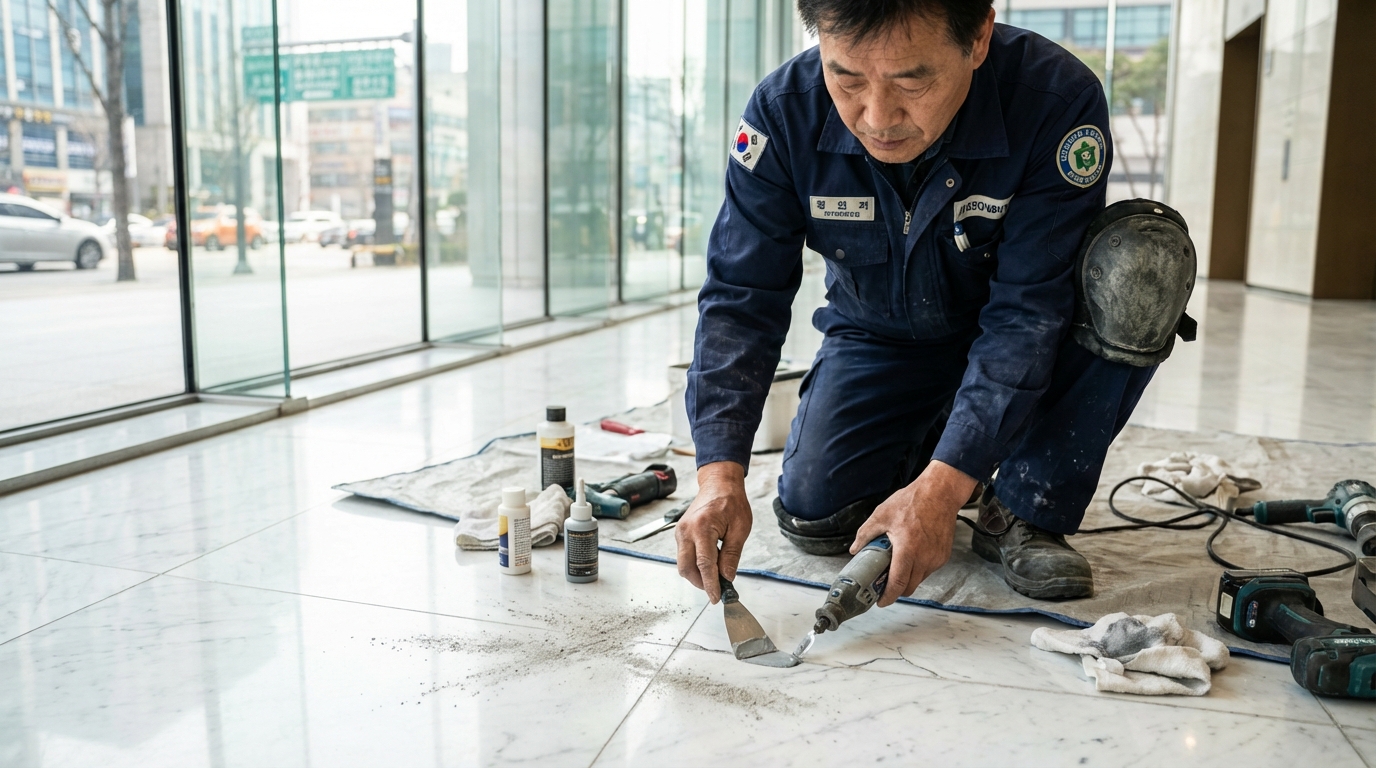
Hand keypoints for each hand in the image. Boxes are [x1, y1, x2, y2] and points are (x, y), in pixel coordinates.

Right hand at [675, 461, 751, 603]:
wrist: (718, 483)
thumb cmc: (732, 502)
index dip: (711, 584)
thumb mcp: (740, 528)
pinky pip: (684, 556)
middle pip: (687, 568)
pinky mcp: (680, 534)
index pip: (705, 564)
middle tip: (717, 589)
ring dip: (697, 575)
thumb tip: (727, 577)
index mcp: (703, 528)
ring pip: (683, 564)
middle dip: (701, 583)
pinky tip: (709, 566)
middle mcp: (686, 531)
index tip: (717, 598)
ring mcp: (680, 532)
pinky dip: (695, 565)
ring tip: (715, 577)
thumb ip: (732, 555)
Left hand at [851, 460, 977, 606]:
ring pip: (919, 579)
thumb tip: (855, 549)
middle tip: (884, 583)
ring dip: (908, 578)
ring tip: (897, 564)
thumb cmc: (912, 501)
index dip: (888, 597)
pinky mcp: (944, 555)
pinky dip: (918, 568)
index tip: (880, 601)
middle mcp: (924, 558)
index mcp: (907, 550)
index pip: (898, 584)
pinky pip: (928, 570)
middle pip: (909, 587)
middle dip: (896, 590)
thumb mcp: (882, 514)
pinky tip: (911, 555)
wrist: (940, 493)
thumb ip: (866, 534)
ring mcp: (936, 558)